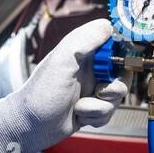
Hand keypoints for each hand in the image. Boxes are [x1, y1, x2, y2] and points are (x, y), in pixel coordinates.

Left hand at [0, 19, 131, 152]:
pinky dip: (95, 116)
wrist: (30, 127)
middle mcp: (91, 68)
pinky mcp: (94, 108)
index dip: (122, 52)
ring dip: (100, 106)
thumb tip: (108, 25)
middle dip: (114, 87)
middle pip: (123, 72)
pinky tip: (79, 116)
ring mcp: (93, 88)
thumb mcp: (62, 60)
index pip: (115, 43)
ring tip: (80, 107)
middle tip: (99, 90)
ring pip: (117, 96)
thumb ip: (84, 39)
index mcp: (84, 52)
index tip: (119, 63)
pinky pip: (110, 112)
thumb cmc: (40, 94)